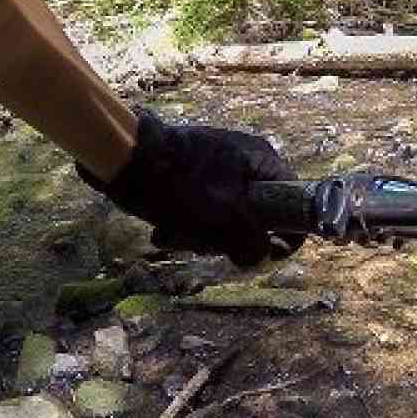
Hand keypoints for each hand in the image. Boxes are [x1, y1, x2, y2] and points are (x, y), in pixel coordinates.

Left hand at [81, 108, 300, 267]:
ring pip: (226, 216)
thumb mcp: (223, 217)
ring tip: (175, 236)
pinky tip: (164, 230)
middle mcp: (245, 160)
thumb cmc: (179, 185)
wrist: (123, 159)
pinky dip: (186, 224)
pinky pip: (202, 208)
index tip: (269, 252)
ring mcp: (217, 166)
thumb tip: (260, 258)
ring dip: (203, 235)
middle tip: (208, 246)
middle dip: (231, 237)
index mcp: (261, 159)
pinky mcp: (191, 174)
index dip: (287, 229)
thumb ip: (252, 242)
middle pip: (258, 213)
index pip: (294, 198)